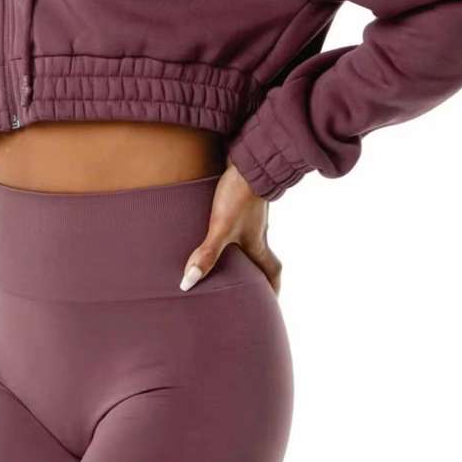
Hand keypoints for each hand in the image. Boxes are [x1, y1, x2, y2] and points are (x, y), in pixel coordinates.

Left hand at [179, 158, 282, 295]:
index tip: (270, 302)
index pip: (271, 271)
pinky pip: (238, 219)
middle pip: (261, 256)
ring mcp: (251, 213)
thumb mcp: (221, 227)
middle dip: (254, 272)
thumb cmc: (239, 194)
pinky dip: (230, 227)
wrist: (248, 159)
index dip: (271, 288)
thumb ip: (207, 254)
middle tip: (243, 285)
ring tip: (224, 257)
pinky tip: (213, 223)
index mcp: (257, 243)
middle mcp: (258, 230)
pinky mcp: (241, 198)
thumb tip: (189, 282)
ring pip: (249, 237)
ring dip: (241, 249)